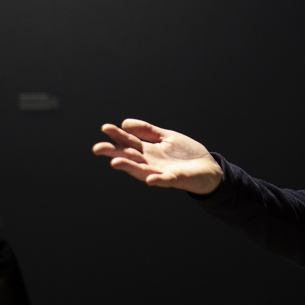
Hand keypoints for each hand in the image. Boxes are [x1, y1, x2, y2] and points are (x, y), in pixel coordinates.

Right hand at [93, 119, 222, 194]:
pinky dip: (156, 180)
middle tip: (97, 148)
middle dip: (113, 152)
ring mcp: (161, 171)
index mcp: (148, 150)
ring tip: (114, 162)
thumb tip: (124, 123)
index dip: (117, 135)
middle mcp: (150, 162)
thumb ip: (148, 131)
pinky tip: (149, 178)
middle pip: (129, 156)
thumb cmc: (185, 154)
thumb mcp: (166, 137)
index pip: (129, 142)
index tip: (105, 128)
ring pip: (141, 170)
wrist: (208, 167)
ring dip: (128, 167)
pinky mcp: (175, 179)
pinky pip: (164, 180)